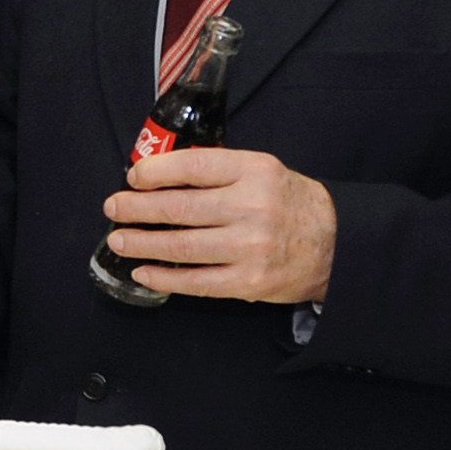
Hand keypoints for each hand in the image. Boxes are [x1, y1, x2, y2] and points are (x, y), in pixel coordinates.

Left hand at [99, 147, 335, 302]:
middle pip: (180, 208)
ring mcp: (250, 247)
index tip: (133, 177)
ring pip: (182, 246)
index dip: (155, 172)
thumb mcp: (262, 170)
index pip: (192, 167)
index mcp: (253, 171)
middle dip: (137, 209)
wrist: (337, 243)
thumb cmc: (290, 203)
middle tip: (113, 208)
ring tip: (120, 241)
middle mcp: (251, 207)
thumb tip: (160, 174)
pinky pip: (197, 282)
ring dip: (143, 244)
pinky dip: (165, 278)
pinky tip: (144, 272)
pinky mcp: (249, 281)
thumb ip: (219, 171)